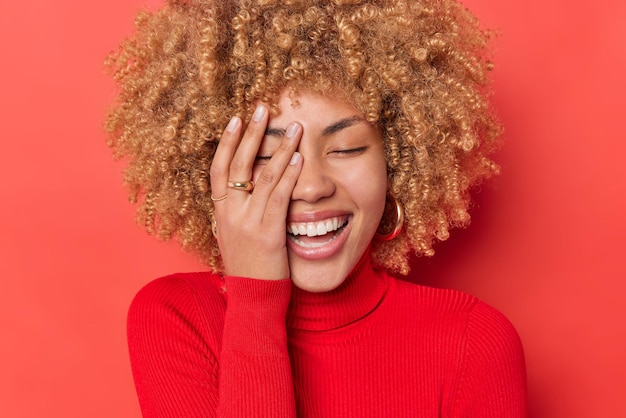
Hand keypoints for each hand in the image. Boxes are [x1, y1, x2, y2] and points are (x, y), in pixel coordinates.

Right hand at [210, 105, 302, 279]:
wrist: (253, 298)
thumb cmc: (249, 268)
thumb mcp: (235, 237)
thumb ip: (238, 213)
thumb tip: (245, 192)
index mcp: (221, 213)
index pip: (218, 169)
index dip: (227, 142)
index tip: (237, 119)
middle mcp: (230, 213)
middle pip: (238, 164)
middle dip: (252, 133)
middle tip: (262, 108)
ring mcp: (247, 222)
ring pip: (262, 176)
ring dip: (280, 148)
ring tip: (293, 127)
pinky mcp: (268, 232)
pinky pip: (279, 197)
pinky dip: (289, 175)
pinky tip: (299, 159)